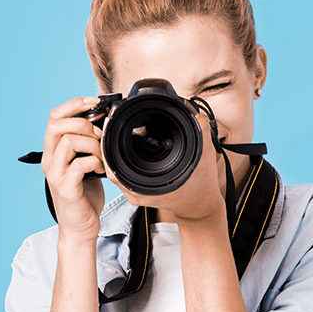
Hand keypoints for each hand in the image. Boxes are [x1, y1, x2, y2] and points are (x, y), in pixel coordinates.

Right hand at [41, 96, 106, 242]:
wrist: (79, 228)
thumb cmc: (83, 196)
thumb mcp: (83, 164)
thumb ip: (86, 145)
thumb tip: (103, 122)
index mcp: (52, 151)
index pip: (54, 117)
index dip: (74, 104)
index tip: (95, 102)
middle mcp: (49, 160)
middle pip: (57, 124)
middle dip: (83, 122)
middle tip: (99, 135)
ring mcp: (56, 174)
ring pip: (69, 141)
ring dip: (92, 143)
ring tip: (101, 156)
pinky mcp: (66, 188)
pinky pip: (79, 164)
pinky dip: (95, 162)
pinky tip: (101, 170)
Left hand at [105, 109, 227, 224]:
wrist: (200, 205)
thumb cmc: (202, 183)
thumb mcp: (204, 151)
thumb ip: (198, 126)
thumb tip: (186, 106)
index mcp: (148, 184)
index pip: (115, 162)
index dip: (108, 141)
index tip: (108, 121)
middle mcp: (137, 191)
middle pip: (111, 163)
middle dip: (109, 140)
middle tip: (109, 120)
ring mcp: (135, 192)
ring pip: (114, 167)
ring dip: (112, 148)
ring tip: (113, 128)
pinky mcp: (137, 190)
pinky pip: (121, 171)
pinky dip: (120, 156)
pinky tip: (122, 143)